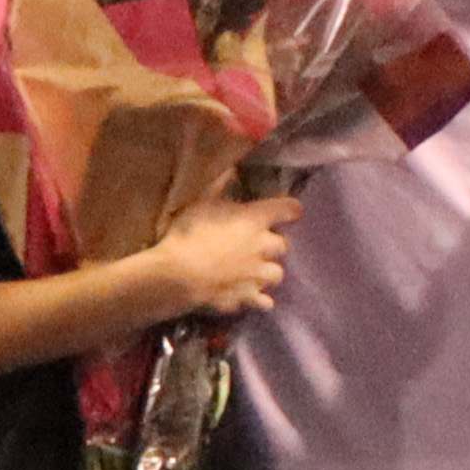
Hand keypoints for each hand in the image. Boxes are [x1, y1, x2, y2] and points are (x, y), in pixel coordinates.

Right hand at [138, 193, 301, 323]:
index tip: (288, 210)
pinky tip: (252, 297)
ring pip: (277, 274)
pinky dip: (260, 300)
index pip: (289, 209)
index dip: (290, 209)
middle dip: (274, 244)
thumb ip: (220, 186)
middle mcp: (264, 247)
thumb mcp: (201, 202)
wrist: (179, 275)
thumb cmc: (189, 233)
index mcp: (255, 220)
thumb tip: (232, 168)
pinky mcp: (248, 297)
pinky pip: (263, 301)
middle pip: (284, 245)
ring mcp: (257, 275)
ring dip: (269, 271)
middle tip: (258, 243)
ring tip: (255, 270)